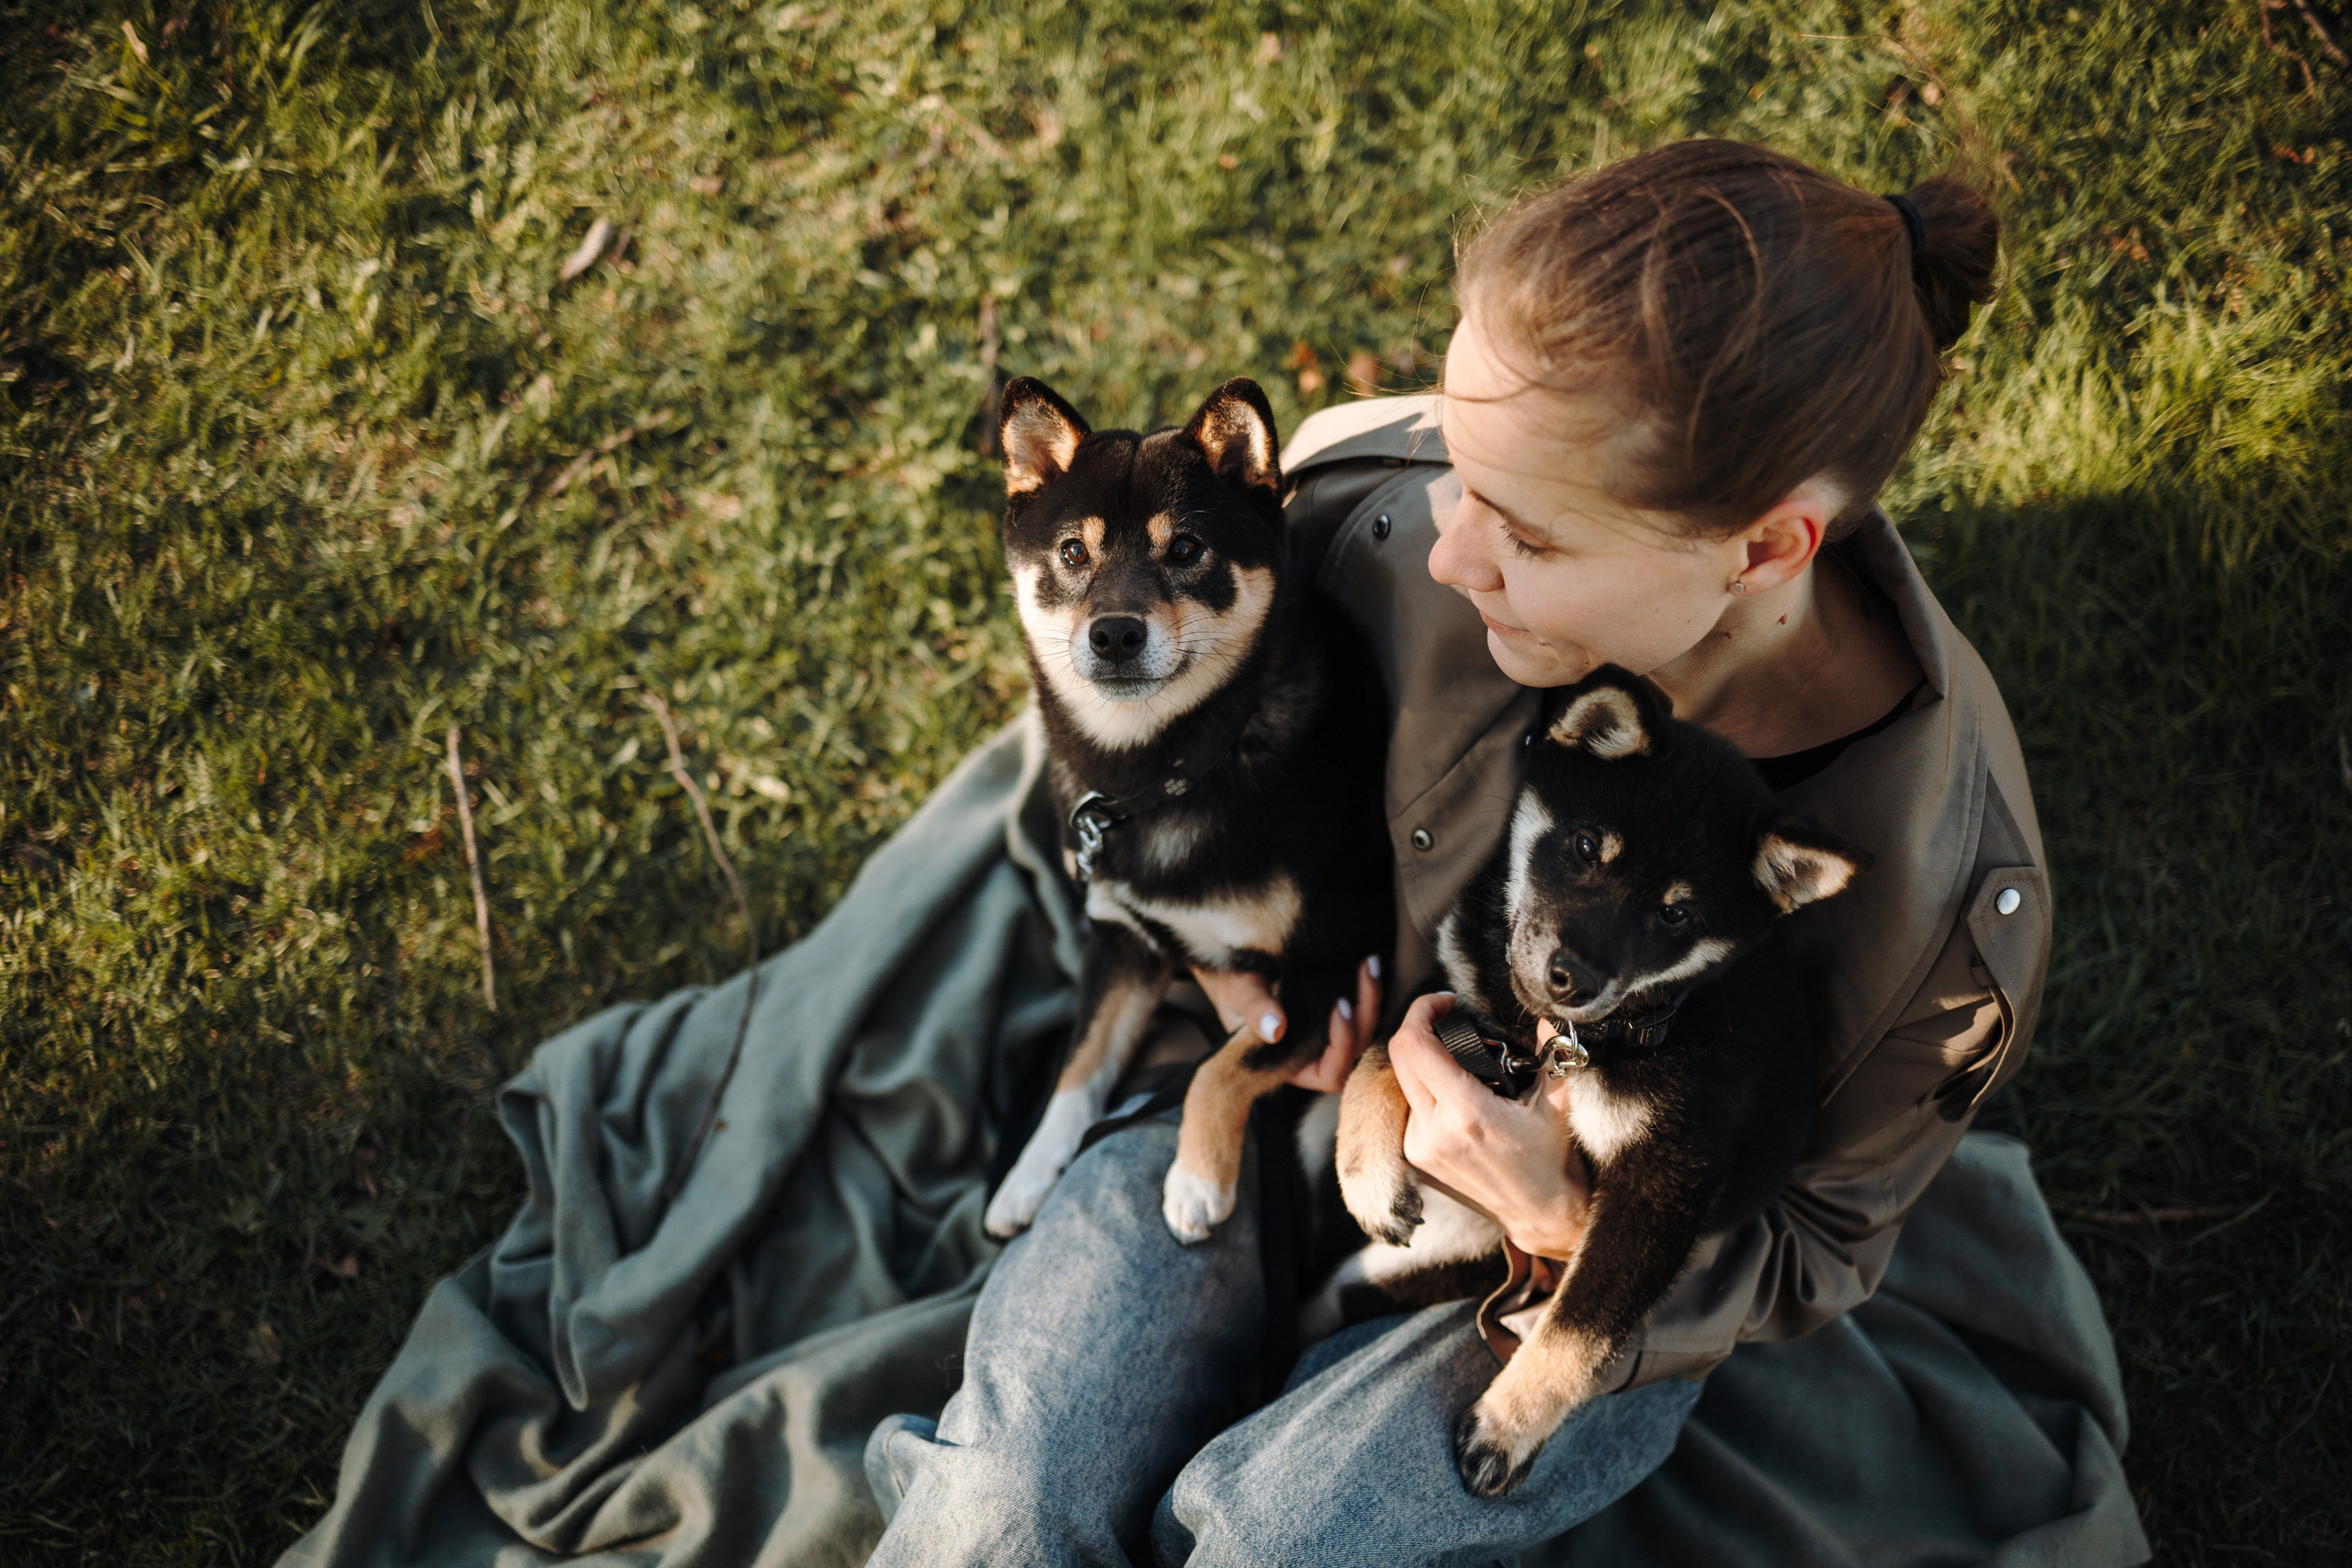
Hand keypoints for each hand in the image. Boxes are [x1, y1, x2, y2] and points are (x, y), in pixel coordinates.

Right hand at [1190, 957, 1381, 1092]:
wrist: (1228, 962)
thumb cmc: (1228, 983)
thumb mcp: (1236, 991)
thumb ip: (1253, 1008)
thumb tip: (1276, 1029)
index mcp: (1289, 1063)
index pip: (1330, 1075)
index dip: (1342, 1047)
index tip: (1340, 1006)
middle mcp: (1312, 1053)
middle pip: (1356, 1049)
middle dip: (1366, 1013)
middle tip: (1365, 972)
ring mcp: (1324, 1033)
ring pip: (1364, 1030)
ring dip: (1373, 998)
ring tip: (1370, 963)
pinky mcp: (1332, 1011)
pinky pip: (1361, 1011)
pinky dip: (1368, 990)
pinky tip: (1367, 963)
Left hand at [1388, 994, 1592, 1259]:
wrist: (1538, 1213)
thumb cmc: (1549, 1158)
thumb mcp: (1557, 1103)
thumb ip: (1551, 1055)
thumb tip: (1547, 1018)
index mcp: (1467, 1114)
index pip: (1415, 1046)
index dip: (1422, 1011)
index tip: (1446, 1002)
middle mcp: (1434, 1131)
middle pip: (1399, 1056)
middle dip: (1418, 1026)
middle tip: (1447, 1017)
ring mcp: (1419, 1147)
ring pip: (1400, 1080)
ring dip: (1419, 1057)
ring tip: (1453, 1053)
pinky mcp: (1414, 1157)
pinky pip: (1407, 1105)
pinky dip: (1422, 1086)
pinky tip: (1448, 1086)